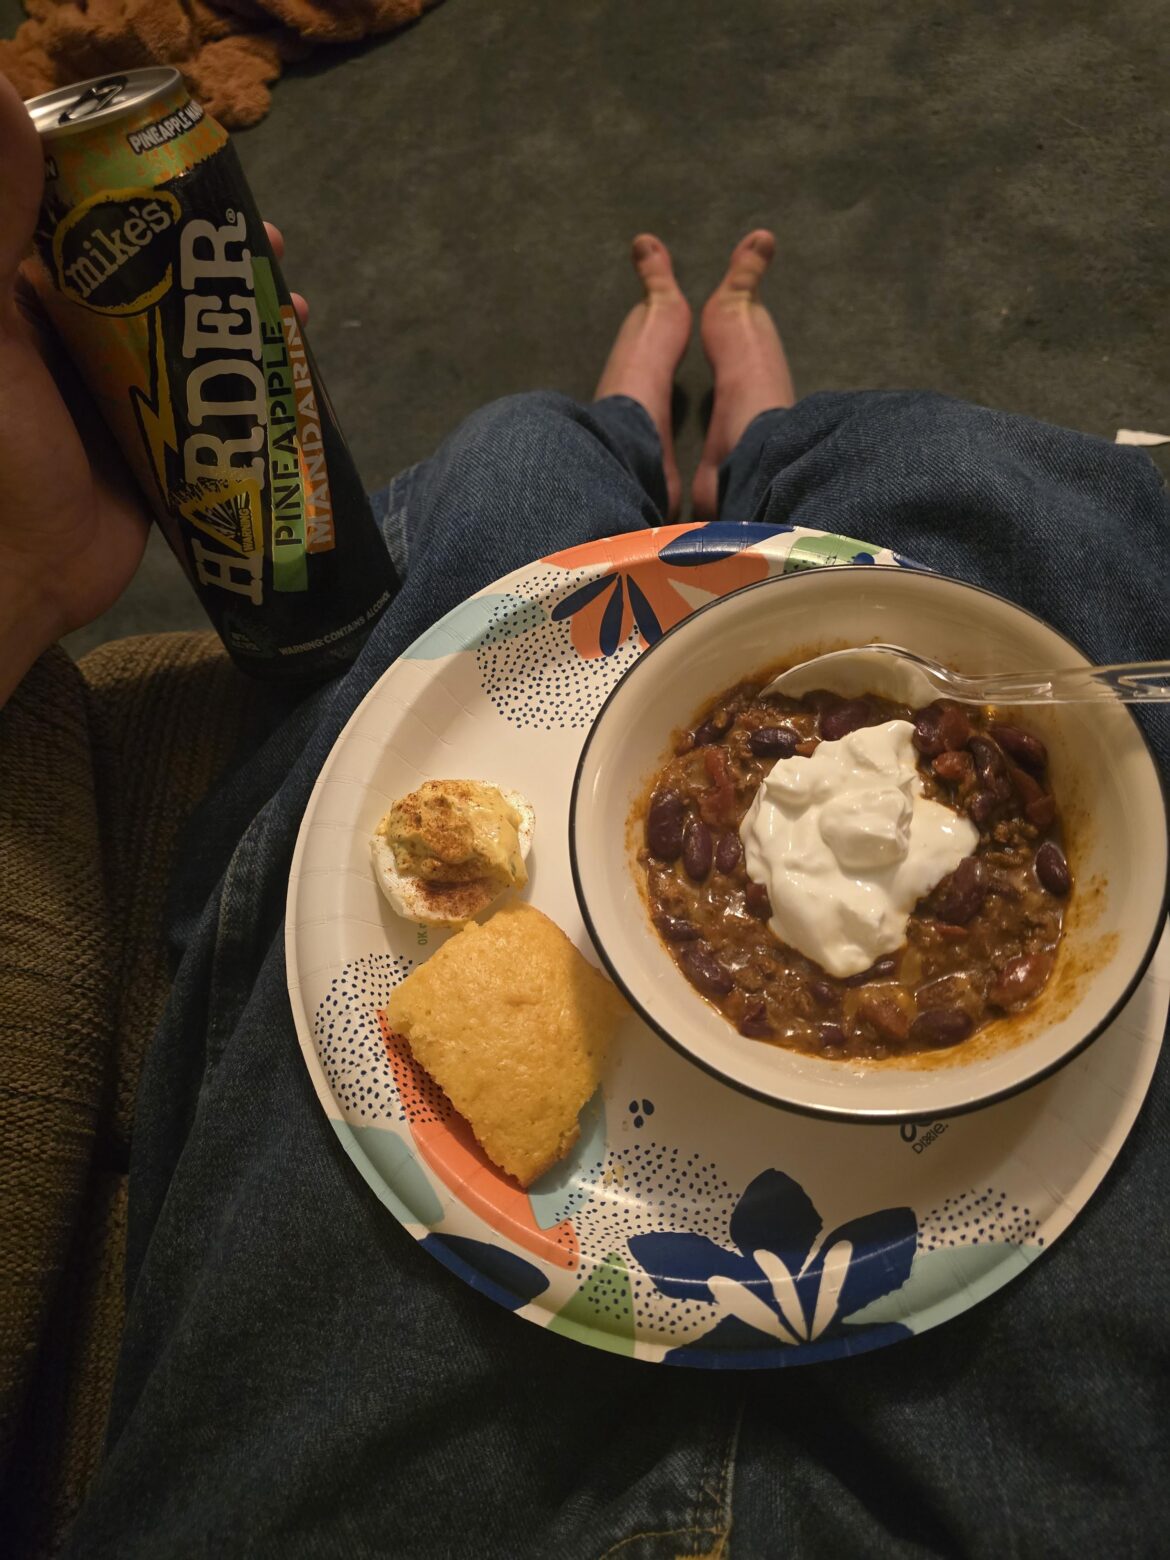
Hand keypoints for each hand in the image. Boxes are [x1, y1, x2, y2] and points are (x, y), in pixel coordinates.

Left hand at [0, 73, 306, 703]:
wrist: (22, 577)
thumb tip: (6, 95)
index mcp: (20, 299)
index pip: (85, 219)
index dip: (144, 189)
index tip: (198, 174)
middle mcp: (68, 335)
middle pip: (153, 272)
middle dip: (212, 253)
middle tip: (265, 241)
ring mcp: (117, 389)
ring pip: (189, 330)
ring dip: (242, 313)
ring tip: (288, 300)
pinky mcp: (156, 442)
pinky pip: (211, 396)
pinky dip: (253, 379)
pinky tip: (292, 367)